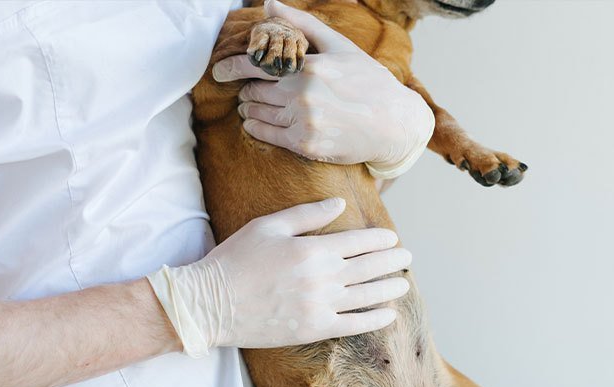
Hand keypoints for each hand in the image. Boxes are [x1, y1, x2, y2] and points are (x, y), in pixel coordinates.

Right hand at [147, 198, 411, 355]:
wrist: (211, 303)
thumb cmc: (236, 260)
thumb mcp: (268, 226)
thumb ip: (307, 215)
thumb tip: (340, 204)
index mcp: (312, 249)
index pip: (359, 242)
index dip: (380, 240)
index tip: (392, 239)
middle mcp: (322, 278)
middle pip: (369, 268)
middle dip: (392, 262)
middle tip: (408, 258)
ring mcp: (320, 306)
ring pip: (367, 296)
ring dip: (389, 289)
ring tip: (404, 284)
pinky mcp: (313, 329)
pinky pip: (353, 325)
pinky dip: (374, 319)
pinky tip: (388, 315)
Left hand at [212, 0, 434, 178]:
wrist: (394, 124)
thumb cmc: (368, 81)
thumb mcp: (340, 46)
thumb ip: (302, 23)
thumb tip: (268, 4)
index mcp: (308, 67)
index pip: (256, 64)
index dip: (232, 68)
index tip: (219, 72)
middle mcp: (303, 95)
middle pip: (253, 91)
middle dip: (247, 91)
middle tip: (248, 92)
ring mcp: (304, 122)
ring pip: (256, 114)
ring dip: (250, 110)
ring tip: (254, 107)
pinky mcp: (307, 146)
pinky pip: (266, 134)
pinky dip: (256, 127)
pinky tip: (257, 123)